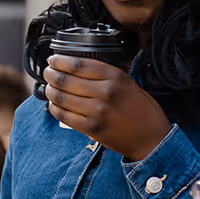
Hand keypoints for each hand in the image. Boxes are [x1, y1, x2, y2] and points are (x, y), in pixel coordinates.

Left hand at [44, 55, 171, 160]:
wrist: (152, 139)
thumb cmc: (143, 111)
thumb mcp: (129, 83)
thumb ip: (107, 75)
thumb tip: (80, 67)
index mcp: (115, 76)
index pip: (79, 64)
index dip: (61, 61)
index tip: (53, 59)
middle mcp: (105, 92)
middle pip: (66, 79)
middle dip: (51, 74)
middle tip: (47, 72)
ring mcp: (97, 111)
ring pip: (62, 97)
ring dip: (50, 91)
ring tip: (49, 87)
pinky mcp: (92, 128)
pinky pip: (65, 116)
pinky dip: (55, 108)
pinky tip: (53, 104)